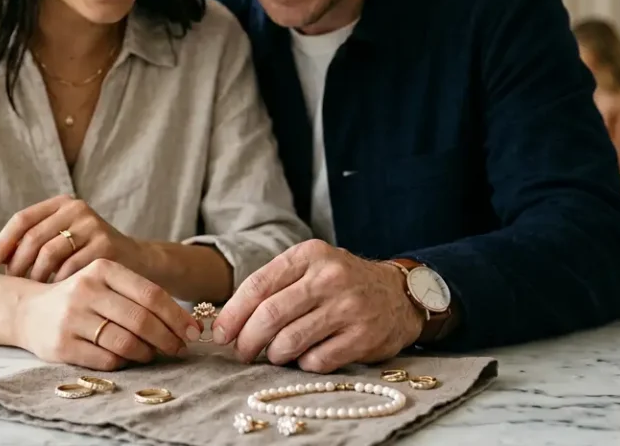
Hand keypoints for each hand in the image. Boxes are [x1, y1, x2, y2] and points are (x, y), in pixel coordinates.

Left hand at [0, 195, 143, 282]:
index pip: (22, 218)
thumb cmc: (89, 255)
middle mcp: (77, 209)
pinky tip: (54, 296)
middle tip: (12, 284)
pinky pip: (70, 268)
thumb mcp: (64, 240)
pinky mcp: (106, 245)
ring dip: (35, 276)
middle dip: (17, 263)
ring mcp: (93, 226)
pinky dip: (57, 284)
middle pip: (33, 237)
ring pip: (49, 253)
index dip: (3, 241)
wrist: (136, 263)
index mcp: (62, 204)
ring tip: (32, 291)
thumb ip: (36, 241)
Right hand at [14, 258, 200, 369]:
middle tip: (179, 348)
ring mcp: (71, 318)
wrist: (28, 311)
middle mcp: (86, 290)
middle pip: (141, 320)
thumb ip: (140, 295)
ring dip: (147, 353)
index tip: (193, 331)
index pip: (151, 293)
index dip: (177, 315)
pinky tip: (128, 359)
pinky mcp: (62, 345)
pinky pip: (107, 360)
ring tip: (153, 354)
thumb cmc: (80, 298)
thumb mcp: (105, 282)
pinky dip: (124, 362)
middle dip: (168, 338)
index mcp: (102, 269)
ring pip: (126, 342)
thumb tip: (187, 323)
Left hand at [211, 240, 425, 373]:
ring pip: (290, 341)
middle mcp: (329, 277)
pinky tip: (308, 357)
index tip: (220, 334)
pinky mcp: (363, 336)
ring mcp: (349, 307)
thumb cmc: (342, 284)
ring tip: (276, 355)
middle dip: (247, 341)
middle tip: (242, 353)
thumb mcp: (311, 268)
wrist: (399, 295)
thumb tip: (228, 321)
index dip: (233, 314)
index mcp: (309, 255)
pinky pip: (317, 360)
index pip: (258, 285)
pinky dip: (304, 364)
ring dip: (274, 355)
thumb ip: (274, 286)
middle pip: (269, 316)